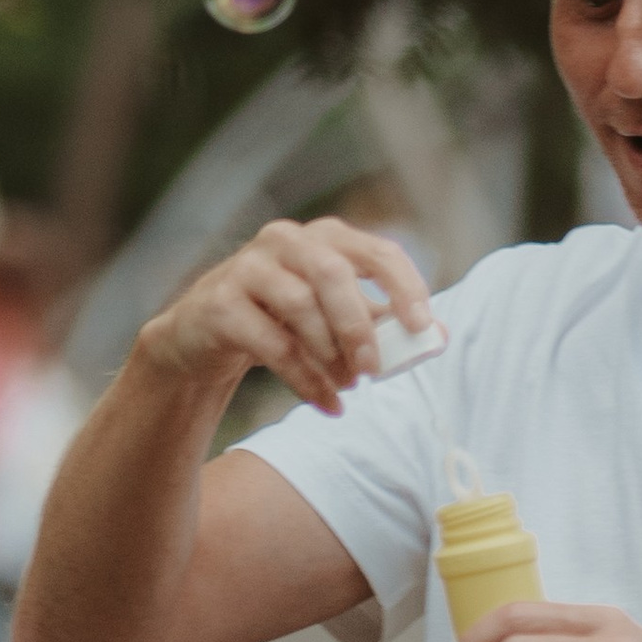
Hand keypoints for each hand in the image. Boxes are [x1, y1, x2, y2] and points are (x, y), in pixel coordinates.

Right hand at [140, 215, 433, 419]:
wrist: (202, 337)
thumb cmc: (280, 321)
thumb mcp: (332, 316)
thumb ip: (382, 322)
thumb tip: (439, 337)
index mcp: (324, 237)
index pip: (376, 251)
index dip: (404, 287)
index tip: (422, 327)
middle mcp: (285, 240)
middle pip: (332, 273)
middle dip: (359, 325)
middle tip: (374, 369)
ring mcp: (247, 267)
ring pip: (299, 305)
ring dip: (329, 355)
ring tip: (346, 386)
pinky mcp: (220, 302)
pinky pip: (270, 342)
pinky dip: (304, 379)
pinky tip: (326, 403)